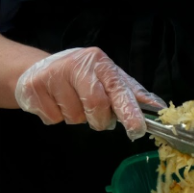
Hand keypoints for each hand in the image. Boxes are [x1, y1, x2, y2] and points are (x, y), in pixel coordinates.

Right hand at [14, 47, 164, 139]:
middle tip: (94, 115)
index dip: (129, 111)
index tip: (137, 130)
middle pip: (96, 106)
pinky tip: (53, 102)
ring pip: (74, 116)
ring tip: (69, 102)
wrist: (38, 69)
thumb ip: (131, 93)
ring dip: (76, 117)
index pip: (118, 89)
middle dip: (98, 119)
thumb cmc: (80, 76)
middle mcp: (77, 65)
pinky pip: (53, 118)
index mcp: (100, 63)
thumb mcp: (107, 78)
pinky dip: (56, 117)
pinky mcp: (34, 87)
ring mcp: (53, 75)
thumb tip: (159, 107)